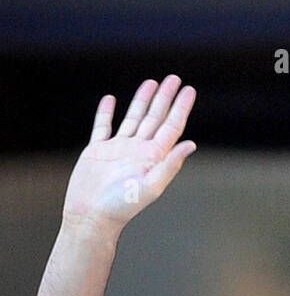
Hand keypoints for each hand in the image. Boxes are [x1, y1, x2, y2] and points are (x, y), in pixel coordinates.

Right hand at [62, 74, 196, 231]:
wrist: (91, 217)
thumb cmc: (122, 206)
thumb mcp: (151, 186)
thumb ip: (170, 165)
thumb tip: (191, 144)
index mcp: (153, 158)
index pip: (171, 127)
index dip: (180, 108)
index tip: (189, 90)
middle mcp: (138, 151)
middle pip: (155, 118)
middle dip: (165, 98)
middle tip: (174, 78)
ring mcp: (118, 149)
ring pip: (133, 118)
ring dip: (142, 100)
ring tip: (151, 82)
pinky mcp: (97, 151)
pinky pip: (103, 126)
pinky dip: (106, 112)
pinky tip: (111, 99)